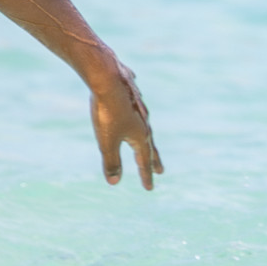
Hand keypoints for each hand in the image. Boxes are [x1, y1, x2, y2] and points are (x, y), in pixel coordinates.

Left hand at [89, 59, 162, 189]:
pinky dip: (137, 105)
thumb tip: (114, 182)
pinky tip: (135, 101)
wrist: (108, 77)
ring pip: (143, 122)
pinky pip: (135, 100)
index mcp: (140, 135)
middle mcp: (143, 121)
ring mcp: (137, 105)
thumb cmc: (108, 112)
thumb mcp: (107, 141)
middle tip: (160, 169)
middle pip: (149, 143)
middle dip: (153, 158)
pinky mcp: (129, 90)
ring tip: (145, 137)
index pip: (144, 160)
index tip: (149, 188)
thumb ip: (111, 161)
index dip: (145, 175)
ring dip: (145, 133)